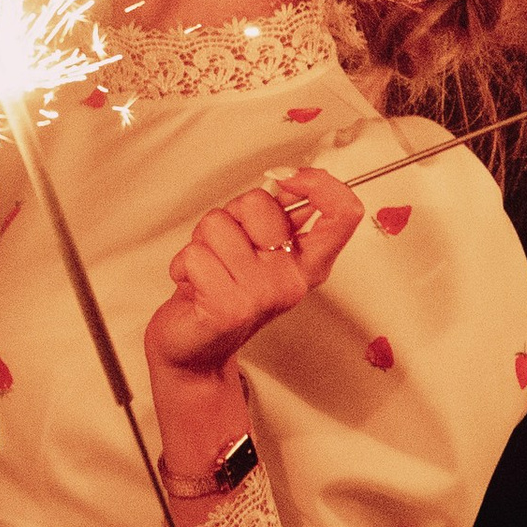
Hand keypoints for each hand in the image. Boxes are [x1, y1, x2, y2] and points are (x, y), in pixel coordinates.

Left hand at [147, 166, 360, 379]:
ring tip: (209, 270)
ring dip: (201, 243)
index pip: (343, 214)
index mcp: (307, 263)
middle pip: (259, 203)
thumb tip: (289, 180)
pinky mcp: (229, 308)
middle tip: (226, 250)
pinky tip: (194, 287)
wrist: (195, 347)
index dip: (321, 185)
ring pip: (217, 224)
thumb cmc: (222, 293)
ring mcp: (263, 295)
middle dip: (230, 216)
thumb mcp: (258, 250)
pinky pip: (194, 254)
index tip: (291, 180)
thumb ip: (279, 215)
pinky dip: (182, 266)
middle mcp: (291, 280)